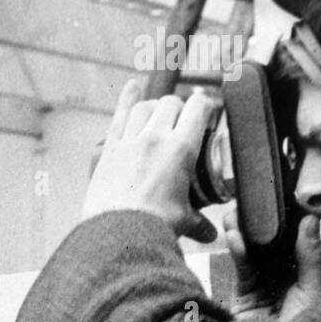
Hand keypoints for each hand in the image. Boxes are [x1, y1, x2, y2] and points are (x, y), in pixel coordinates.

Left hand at [82, 79, 217, 242]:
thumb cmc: (153, 226)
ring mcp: (130, 141)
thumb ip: (199, 224)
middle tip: (181, 121)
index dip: (206, 104)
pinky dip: (126, 99)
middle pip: (171, 103)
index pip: (198, 108)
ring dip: (154, 106)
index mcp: (181, 148)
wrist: (117, 234)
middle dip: (179, 108)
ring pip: (145, 106)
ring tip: (159, 116)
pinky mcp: (110, 150)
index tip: (208, 111)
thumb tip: (211, 234)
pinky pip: (119, 116)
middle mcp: (155, 137)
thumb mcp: (183, 221)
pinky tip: (132, 86)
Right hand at [225, 207, 320, 321]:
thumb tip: (310, 221)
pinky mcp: (242, 297)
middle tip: (257, 198)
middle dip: (262, 222)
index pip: (297, 241)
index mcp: (305, 276)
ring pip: (252, 252)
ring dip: (244, 231)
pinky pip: (240, 269)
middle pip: (272, 244)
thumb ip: (310, 257)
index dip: (292, 219)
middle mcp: (283, 279)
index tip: (288, 196)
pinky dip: (237, 252)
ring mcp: (261, 287)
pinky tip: (235, 237)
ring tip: (238, 212)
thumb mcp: (311, 292)